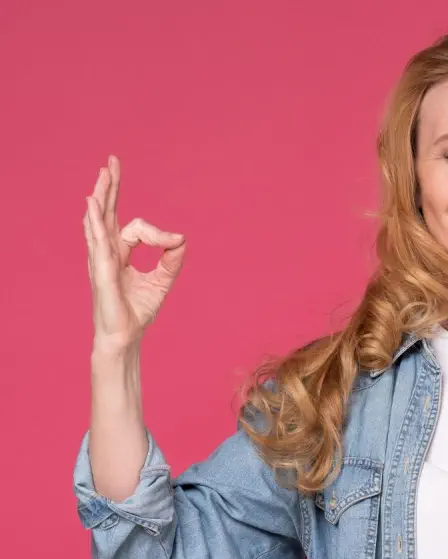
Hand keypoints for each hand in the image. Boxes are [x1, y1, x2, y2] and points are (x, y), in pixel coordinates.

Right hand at [83, 155, 186, 354]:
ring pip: (99, 220)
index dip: (158, 234)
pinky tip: (92, 204)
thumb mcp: (162, 280)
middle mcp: (106, 252)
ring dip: (101, 195)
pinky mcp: (102, 270)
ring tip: (102, 174)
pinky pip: (98, 241)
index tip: (174, 241)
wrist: (126, 336)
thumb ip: (172, 259)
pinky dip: (95, 222)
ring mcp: (101, 259)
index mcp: (119, 252)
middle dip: (110, 187)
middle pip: (106, 212)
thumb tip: (181, 239)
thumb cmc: (138, 310)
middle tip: (112, 161)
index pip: (136, 228)